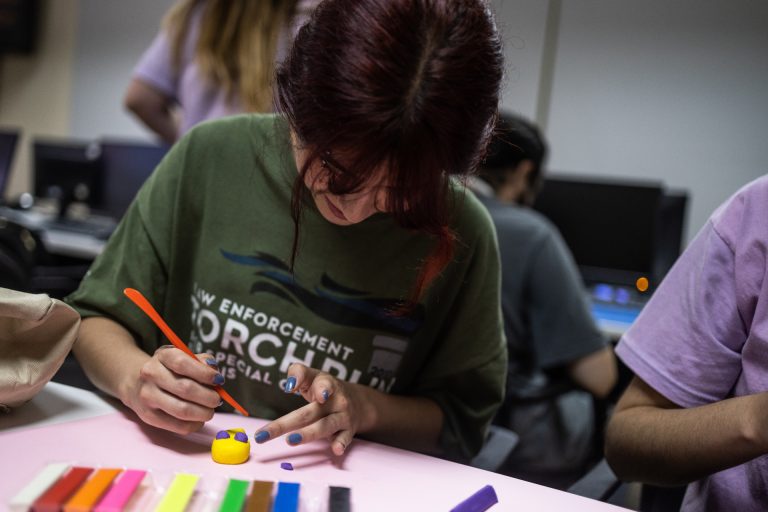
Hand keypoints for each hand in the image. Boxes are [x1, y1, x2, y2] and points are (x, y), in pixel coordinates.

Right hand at [122, 346, 222, 434]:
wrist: (137, 383)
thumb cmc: (169, 369)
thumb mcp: (183, 357)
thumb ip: (202, 362)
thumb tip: (215, 375)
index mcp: (163, 356)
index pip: (183, 363)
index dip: (205, 373)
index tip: (218, 380)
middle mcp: (151, 374)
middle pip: (186, 389)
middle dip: (208, 397)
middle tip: (217, 400)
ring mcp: (148, 397)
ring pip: (182, 410)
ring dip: (203, 413)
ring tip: (210, 410)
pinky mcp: (149, 417)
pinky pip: (178, 426)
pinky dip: (195, 424)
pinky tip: (199, 419)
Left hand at [254, 363, 374, 454]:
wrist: (358, 402)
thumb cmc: (325, 388)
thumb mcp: (313, 376)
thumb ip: (298, 373)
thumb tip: (289, 385)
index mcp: (325, 384)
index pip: (317, 382)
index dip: (304, 382)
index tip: (290, 387)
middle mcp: (335, 400)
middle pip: (309, 412)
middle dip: (287, 423)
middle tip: (265, 434)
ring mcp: (342, 416)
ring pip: (324, 426)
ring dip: (308, 434)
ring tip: (291, 440)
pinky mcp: (348, 431)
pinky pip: (344, 438)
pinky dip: (341, 443)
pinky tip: (336, 449)